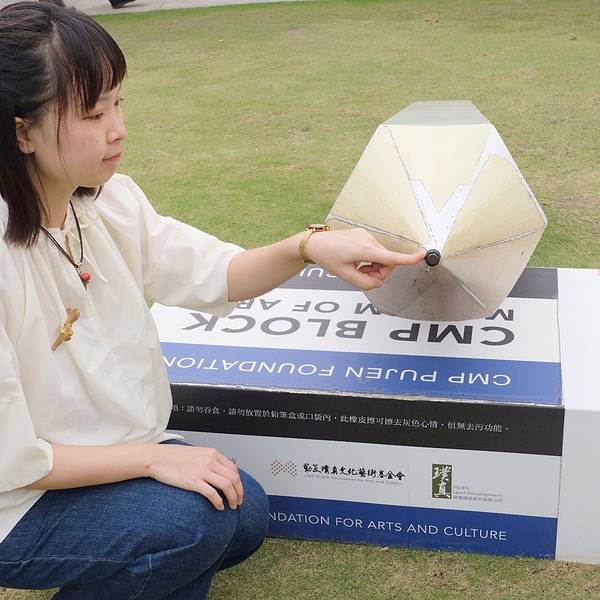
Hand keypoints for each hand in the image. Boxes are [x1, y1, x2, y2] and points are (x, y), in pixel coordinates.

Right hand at [147, 444, 242, 510]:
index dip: (239, 482)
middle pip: (233, 478)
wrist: (156, 458)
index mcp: (212, 453)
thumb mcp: (197, 454)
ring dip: (232, 498)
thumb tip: (220, 473)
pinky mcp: (193, 481)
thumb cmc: (174, 457)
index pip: (234, 469)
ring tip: (231, 506)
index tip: (238, 491)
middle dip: (239, 492)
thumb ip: (210, 461)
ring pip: (226, 486)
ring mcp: (202, 471)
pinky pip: (212, 494)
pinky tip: (219, 507)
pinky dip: (218, 502)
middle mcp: (210, 461)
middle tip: (238, 502)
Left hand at [305, 228, 425, 289]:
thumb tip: (378, 283)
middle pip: (387, 261)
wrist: (315, 243)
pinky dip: (369, 259)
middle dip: (379, 272)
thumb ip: (364, 283)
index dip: (409, 259)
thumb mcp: (345, 276)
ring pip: (381, 256)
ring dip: (373, 266)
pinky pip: (374, 250)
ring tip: (356, 268)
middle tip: (362, 277)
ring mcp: (366, 235)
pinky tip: (355, 260)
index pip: (391, 257)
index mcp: (365, 250)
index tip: (423, 255)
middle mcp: (368, 240)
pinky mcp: (363, 234)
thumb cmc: (327, 257)